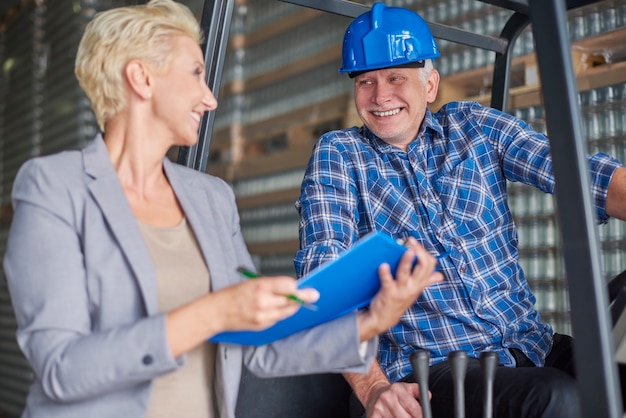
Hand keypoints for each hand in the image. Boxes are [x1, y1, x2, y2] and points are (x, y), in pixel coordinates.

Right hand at [166, 275, 319, 356]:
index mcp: (260, 287)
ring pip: (287, 312)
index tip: (306, 286)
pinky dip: (281, 314)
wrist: (216, 313)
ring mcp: (263, 316)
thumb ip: (272, 285)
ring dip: (293, 306)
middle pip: (291, 301)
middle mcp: (263, 302)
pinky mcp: (262, 326)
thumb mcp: (251, 283)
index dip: (297, 287)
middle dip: (303, 297)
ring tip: (296, 301)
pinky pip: (278, 319)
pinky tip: (277, 309)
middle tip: (314, 295)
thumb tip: (291, 286)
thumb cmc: (232, 294)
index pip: (287, 286)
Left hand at [357, 237, 442, 340]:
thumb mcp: (414, 291)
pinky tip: (383, 265)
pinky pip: (387, 281)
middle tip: (410, 241)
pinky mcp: (388, 293)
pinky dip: (385, 272)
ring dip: (407, 260)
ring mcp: (401, 290)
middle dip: (418, 251)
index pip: (430, 265)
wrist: (383, 319)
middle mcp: (413, 287)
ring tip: (406, 249)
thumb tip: (439, 275)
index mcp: (420, 284)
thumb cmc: (398, 301)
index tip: (415, 243)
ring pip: (407, 272)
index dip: (425, 252)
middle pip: (423, 266)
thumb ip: (426, 282)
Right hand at [366, 382, 425, 417]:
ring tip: (402, 417)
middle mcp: (387, 398)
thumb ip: (419, 392)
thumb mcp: (407, 388)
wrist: (374, 393)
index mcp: (397, 390)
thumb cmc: (393, 393)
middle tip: (412, 417)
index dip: (420, 416)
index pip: (413, 408)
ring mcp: (379, 408)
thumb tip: (428, 396)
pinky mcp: (373, 416)